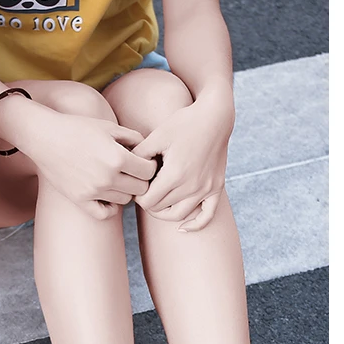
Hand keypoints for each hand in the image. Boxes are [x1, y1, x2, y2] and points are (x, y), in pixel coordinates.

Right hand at [0, 99, 156, 219]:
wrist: (46, 138)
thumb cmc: (78, 128)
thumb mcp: (109, 126)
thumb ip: (132, 137)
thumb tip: (148, 151)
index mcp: (117, 157)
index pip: (149, 171)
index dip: (150, 166)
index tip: (144, 162)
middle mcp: (107, 177)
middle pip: (140, 188)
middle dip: (140, 179)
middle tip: (133, 172)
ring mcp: (94, 191)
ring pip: (125, 200)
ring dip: (125, 191)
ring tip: (118, 180)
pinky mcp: (81, 200)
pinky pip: (105, 214)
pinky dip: (111, 208)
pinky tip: (109, 197)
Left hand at [134, 90, 233, 231]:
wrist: (215, 115)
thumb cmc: (184, 122)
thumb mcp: (157, 135)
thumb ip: (139, 155)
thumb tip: (126, 173)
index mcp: (174, 174)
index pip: (147, 201)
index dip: (138, 196)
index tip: (138, 184)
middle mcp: (191, 186)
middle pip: (160, 209)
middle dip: (149, 201)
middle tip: (146, 189)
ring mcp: (205, 188)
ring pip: (178, 216)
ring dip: (164, 213)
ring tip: (157, 202)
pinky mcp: (217, 188)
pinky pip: (207, 216)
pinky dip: (195, 224)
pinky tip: (183, 228)